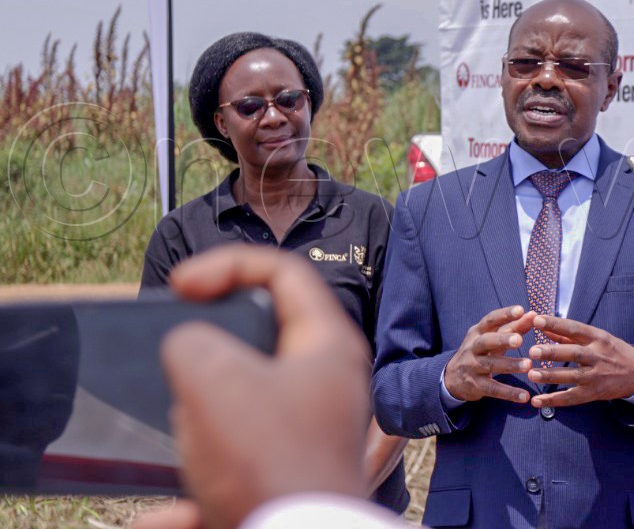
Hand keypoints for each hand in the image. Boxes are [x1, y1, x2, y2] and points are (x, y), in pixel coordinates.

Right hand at [134, 245, 368, 528]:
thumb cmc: (269, 461)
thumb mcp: (214, 380)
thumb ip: (192, 343)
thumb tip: (191, 349)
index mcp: (327, 345)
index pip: (283, 272)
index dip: (227, 264)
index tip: (180, 286)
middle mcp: (326, 381)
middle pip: (261, 334)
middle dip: (208, 347)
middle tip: (180, 361)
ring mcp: (308, 427)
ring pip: (239, 397)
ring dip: (199, 416)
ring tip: (188, 437)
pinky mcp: (285, 468)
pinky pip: (231, 456)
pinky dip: (200, 473)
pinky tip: (170, 510)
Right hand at [443, 306, 535, 402]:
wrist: (452, 377)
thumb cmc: (481, 351)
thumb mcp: (492, 338)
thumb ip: (514, 327)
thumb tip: (534, 315)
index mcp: (477, 332)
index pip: (490, 320)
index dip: (504, 315)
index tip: (520, 310)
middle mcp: (472, 347)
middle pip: (486, 341)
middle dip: (502, 340)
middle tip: (519, 339)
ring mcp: (472, 366)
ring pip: (490, 365)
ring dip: (510, 365)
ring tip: (528, 365)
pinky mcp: (475, 385)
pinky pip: (493, 389)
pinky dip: (508, 393)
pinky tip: (524, 396)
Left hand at [526, 316, 633, 406]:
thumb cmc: (611, 350)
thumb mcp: (595, 337)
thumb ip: (566, 333)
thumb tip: (542, 326)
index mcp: (597, 337)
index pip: (574, 328)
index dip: (556, 324)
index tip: (537, 320)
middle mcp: (597, 355)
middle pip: (574, 353)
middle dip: (553, 352)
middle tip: (532, 351)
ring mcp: (596, 376)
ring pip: (572, 376)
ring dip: (551, 376)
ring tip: (532, 374)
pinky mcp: (594, 393)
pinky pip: (572, 398)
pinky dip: (554, 400)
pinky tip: (537, 401)